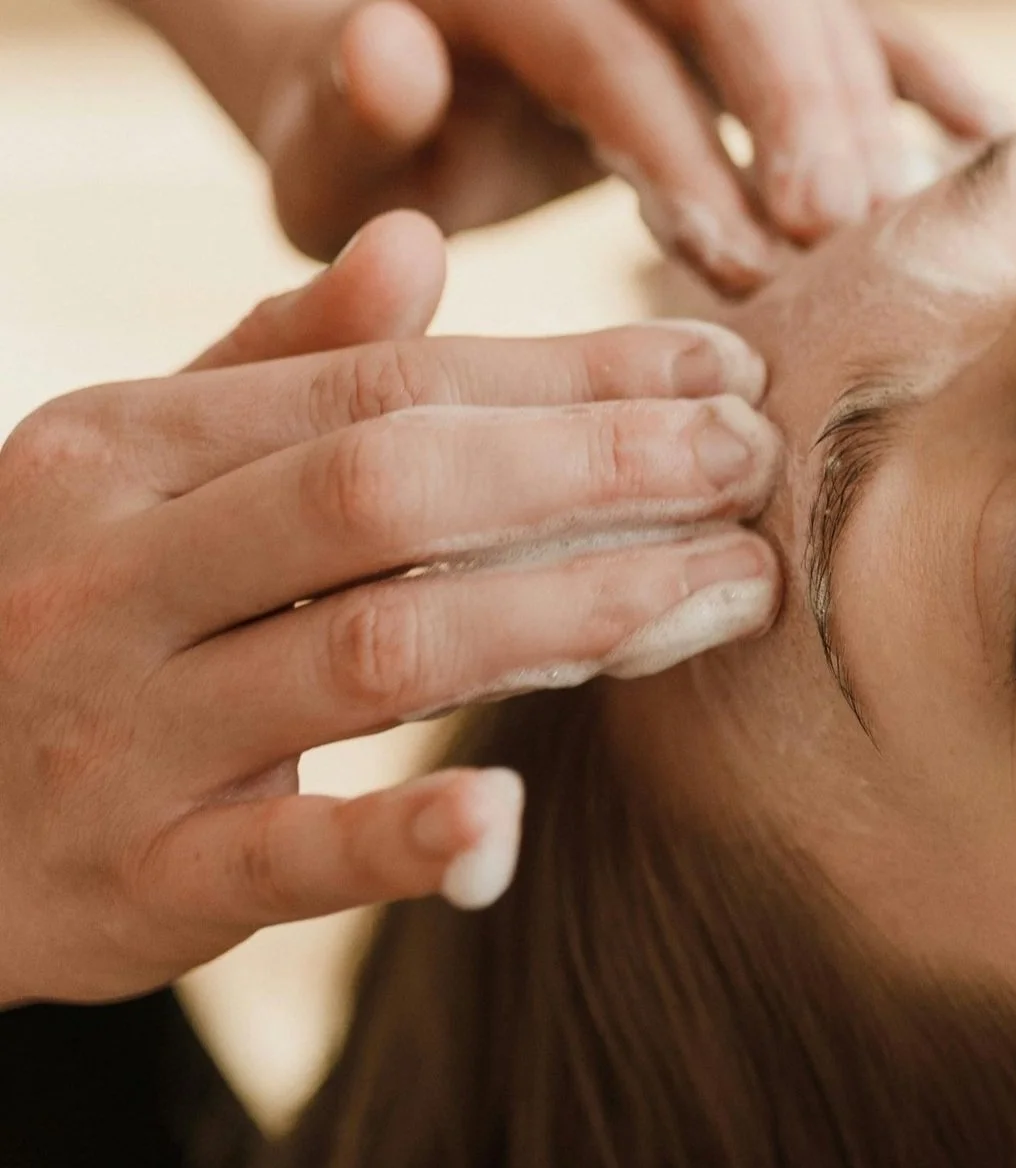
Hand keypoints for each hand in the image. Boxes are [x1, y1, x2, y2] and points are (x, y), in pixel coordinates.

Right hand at [0, 212, 783, 1004]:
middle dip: (597, 469)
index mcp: (120, 448)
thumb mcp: (126, 468)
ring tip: (730, 591)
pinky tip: (512, 818)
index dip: (570, 376)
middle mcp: (112, 572)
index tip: (720, 373)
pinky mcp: (135, 883)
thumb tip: (415, 245)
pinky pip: (283, 855)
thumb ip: (269, 364)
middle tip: (754, 465)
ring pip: (375, 651)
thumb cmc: (57, 616)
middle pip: (394, 492)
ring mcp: (119, 730)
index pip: (384, 385)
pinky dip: (401, 837)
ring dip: (574, 614)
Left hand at [248, 0, 1005, 292]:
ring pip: (803, 7)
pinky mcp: (744, 9)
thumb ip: (342, 109)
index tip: (745, 262)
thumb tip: (393, 41)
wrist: (386, 68)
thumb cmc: (361, 150)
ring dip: (863, 110)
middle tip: (848, 230)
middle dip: (800, 109)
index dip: (682, 151)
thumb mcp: (319, 147)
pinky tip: (984, 137)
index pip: (607, 47)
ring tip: (902, 229)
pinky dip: (920, 70)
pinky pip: (853, 19)